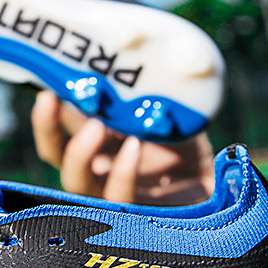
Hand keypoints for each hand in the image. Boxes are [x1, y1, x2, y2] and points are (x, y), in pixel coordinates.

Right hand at [32, 91, 214, 205]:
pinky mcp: (137, 214)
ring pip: (76, 182)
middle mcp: (97, 167)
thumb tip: (127, 54)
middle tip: (50, 99)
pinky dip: (123, 172)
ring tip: (95, 125)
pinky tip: (134, 147)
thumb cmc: (187, 140)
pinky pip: (120, 198)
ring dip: (80, 153)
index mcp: (96, 139)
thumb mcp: (160, 106)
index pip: (59, 126)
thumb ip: (138, 91)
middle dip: (48, 128)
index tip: (45, 84)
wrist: (222, 176)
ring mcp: (113, 192)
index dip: (48, 108)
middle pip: (56, 155)